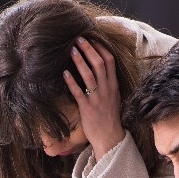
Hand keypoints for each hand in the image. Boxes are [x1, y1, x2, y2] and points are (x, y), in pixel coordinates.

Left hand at [64, 37, 124, 159]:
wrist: (110, 138)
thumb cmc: (109, 118)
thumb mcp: (113, 98)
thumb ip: (107, 84)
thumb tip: (99, 71)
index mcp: (114, 86)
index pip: (110, 61)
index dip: (100, 48)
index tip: (92, 39)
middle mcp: (107, 89)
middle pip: (99, 64)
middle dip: (89, 49)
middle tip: (79, 39)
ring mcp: (97, 98)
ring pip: (90, 75)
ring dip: (80, 61)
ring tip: (71, 50)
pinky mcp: (87, 108)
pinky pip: (79, 92)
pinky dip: (72, 81)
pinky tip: (64, 73)